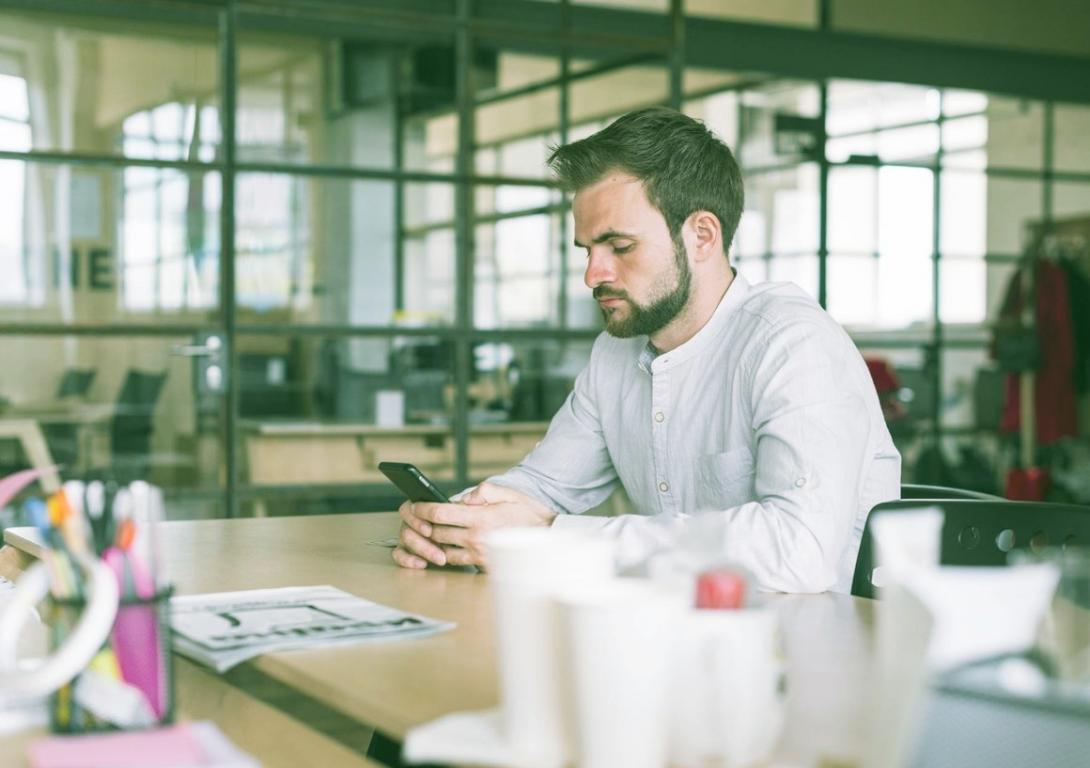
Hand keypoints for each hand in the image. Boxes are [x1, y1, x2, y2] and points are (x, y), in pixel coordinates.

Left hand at [391, 483, 556, 569]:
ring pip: (442, 550)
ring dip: (432, 542)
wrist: (548, 539)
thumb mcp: (507, 493)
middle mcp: (476, 538)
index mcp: (480, 518)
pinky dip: (446, 554)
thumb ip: (482, 492)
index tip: (415, 505)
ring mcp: (478, 554)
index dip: (422, 509)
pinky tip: (445, 546)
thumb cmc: (528, 514)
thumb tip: (463, 499)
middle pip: (436, 533)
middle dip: (423, 525)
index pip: (440, 513)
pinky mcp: (483, 566)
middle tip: (417, 518)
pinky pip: (456, 561)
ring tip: (429, 533)